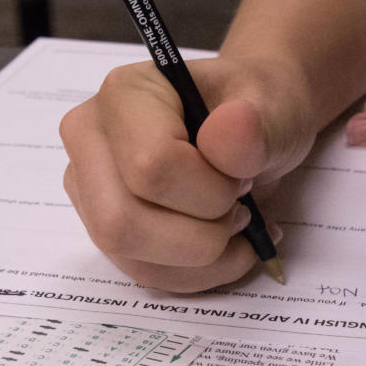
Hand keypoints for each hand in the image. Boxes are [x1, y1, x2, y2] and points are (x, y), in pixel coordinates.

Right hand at [60, 56, 315, 291]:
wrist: (251, 128)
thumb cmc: (256, 109)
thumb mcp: (276, 106)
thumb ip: (257, 124)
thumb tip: (232, 127)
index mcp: (125, 93)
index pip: (149, 166)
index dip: (210, 191)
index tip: (245, 177)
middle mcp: (91, 138)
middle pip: (121, 222)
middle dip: (200, 235)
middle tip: (241, 210)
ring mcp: (90, 187)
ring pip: (130, 255)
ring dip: (202, 259)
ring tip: (238, 227)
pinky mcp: (103, 226)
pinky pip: (143, 273)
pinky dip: (198, 273)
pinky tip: (228, 247)